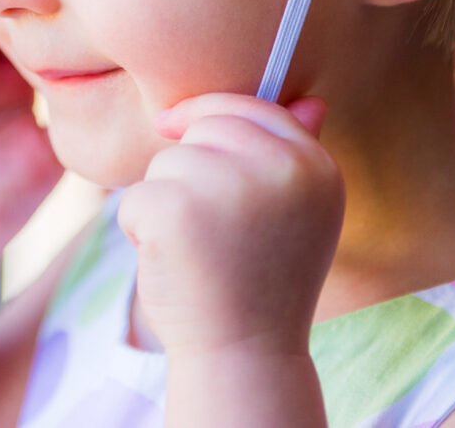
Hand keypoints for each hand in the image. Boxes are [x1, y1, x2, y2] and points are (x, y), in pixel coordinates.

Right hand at [0, 0, 63, 264]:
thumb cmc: (10, 194)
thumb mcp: (57, 143)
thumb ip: (75, 105)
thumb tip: (113, 71)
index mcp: (13, 68)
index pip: (24, 12)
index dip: (44, 4)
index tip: (71, 12)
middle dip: (11, 0)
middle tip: (38, 11)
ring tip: (3, 34)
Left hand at [116, 93, 343, 357]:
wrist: (245, 355)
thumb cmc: (263, 283)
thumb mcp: (297, 215)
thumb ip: (294, 158)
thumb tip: (310, 100)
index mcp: (317, 167)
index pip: (257, 106)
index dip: (212, 113)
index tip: (174, 125)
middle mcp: (281, 169)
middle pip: (206, 125)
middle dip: (191, 166)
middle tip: (211, 228)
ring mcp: (227, 186)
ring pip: (167, 162)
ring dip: (166, 201)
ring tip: (199, 250)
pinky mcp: (175, 208)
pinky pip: (136, 196)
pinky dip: (141, 230)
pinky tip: (173, 264)